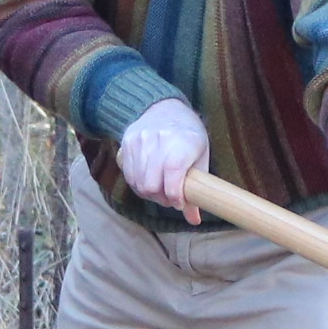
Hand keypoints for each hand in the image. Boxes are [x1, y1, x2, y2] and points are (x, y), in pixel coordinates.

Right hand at [115, 97, 210, 219]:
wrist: (164, 108)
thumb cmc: (188, 136)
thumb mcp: (200, 157)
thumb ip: (198, 188)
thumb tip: (194, 220)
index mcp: (184, 142)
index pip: (172, 178)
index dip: (175, 197)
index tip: (179, 202)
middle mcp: (160, 139)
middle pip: (151, 185)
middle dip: (161, 198)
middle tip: (169, 197)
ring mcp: (141, 140)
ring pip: (138, 183)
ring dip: (149, 193)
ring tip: (159, 188)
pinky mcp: (127, 142)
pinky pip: (128, 175)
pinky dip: (138, 184)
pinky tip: (148, 179)